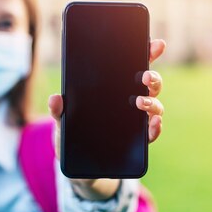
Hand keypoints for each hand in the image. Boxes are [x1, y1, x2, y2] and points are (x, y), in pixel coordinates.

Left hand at [47, 39, 166, 199]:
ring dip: (153, 102)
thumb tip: (56, 99)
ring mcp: (136, 120)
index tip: (156, 44)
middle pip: (149, 82)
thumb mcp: (62, 121)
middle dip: (152, 76)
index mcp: (114, 88)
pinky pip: (152, 132)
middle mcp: (130, 100)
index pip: (133, 65)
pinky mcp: (138, 140)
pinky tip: (153, 124)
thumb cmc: (73, 135)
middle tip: (145, 76)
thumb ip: (59, 110)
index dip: (147, 52)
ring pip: (155, 105)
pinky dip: (155, 128)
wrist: (79, 166)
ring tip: (141, 102)